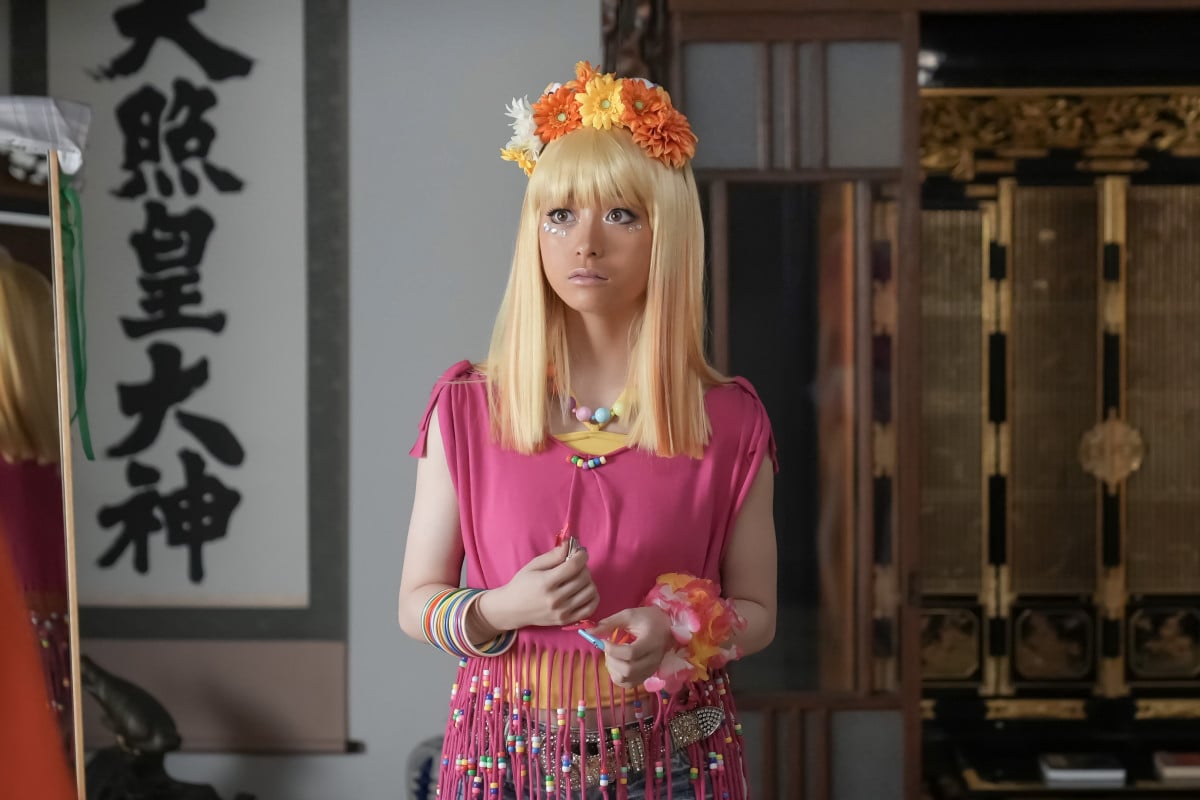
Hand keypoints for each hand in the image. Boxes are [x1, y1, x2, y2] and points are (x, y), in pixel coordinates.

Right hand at [478, 543, 598, 629]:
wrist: (512, 610)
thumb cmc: (521, 585)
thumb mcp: (533, 566)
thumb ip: (553, 556)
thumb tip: (569, 545)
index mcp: (546, 583)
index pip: (574, 566)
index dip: (582, 555)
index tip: (581, 552)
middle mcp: (555, 599)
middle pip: (584, 577)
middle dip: (584, 567)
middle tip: (576, 565)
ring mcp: (562, 612)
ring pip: (590, 592)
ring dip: (588, 581)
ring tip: (578, 578)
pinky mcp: (566, 621)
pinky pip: (590, 608)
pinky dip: (592, 597)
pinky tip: (584, 590)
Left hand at [589, 606, 672, 688]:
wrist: (666, 626)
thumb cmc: (647, 618)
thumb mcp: (629, 615)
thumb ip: (609, 623)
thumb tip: (589, 633)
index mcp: (651, 641)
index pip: (631, 653)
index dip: (613, 650)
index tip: (603, 641)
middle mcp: (654, 659)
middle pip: (628, 670)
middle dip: (611, 660)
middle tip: (607, 648)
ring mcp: (651, 670)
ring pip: (627, 679)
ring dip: (613, 669)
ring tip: (612, 655)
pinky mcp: (647, 676)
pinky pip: (629, 684)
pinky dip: (617, 677)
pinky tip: (616, 664)